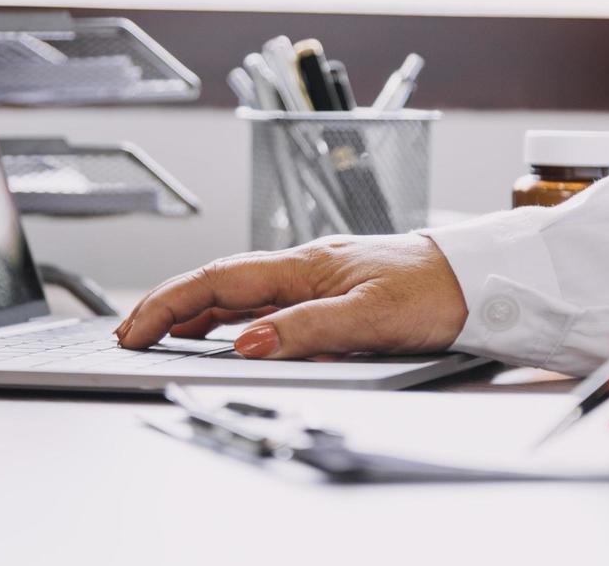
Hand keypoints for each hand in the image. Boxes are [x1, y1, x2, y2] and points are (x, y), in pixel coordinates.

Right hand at [115, 234, 468, 359]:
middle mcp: (304, 265)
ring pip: (239, 290)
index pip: (218, 281)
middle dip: (167, 304)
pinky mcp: (330, 288)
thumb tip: (245, 344)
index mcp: (305, 265)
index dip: (168, 304)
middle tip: (130, 333)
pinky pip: (265, 300)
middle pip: (218, 281)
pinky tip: (225, 331)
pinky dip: (232, 315)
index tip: (134, 328)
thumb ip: (305, 329)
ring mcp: (315, 275)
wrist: (478, 277)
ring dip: (195, 310)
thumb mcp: (369, 318)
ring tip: (160, 334)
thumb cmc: (435, 289)